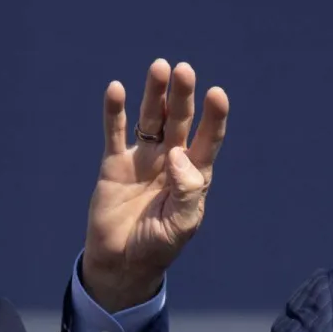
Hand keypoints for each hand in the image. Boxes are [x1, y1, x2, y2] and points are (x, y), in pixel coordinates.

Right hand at [81, 59, 229, 311]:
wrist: (121, 263)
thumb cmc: (157, 247)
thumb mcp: (180, 225)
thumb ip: (185, 190)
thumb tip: (179, 153)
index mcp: (193, 177)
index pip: (207, 140)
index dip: (214, 117)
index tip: (216, 94)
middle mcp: (171, 162)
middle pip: (179, 121)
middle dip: (182, 96)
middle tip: (184, 70)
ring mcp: (143, 160)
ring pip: (151, 119)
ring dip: (154, 94)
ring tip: (159, 67)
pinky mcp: (115, 165)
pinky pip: (116, 133)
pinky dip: (116, 112)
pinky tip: (117, 89)